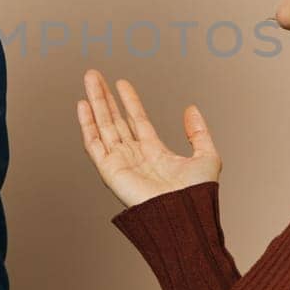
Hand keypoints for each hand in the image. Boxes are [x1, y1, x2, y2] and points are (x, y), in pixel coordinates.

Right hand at [75, 69, 221, 206]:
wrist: (184, 214)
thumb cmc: (197, 196)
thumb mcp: (206, 156)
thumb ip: (198, 132)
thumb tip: (191, 108)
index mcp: (154, 153)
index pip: (137, 121)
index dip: (129, 101)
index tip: (122, 84)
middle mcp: (134, 157)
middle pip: (115, 120)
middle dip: (105, 97)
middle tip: (95, 75)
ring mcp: (120, 162)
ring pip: (103, 126)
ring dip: (95, 102)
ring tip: (89, 79)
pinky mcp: (109, 170)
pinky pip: (94, 143)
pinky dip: (87, 124)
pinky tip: (83, 105)